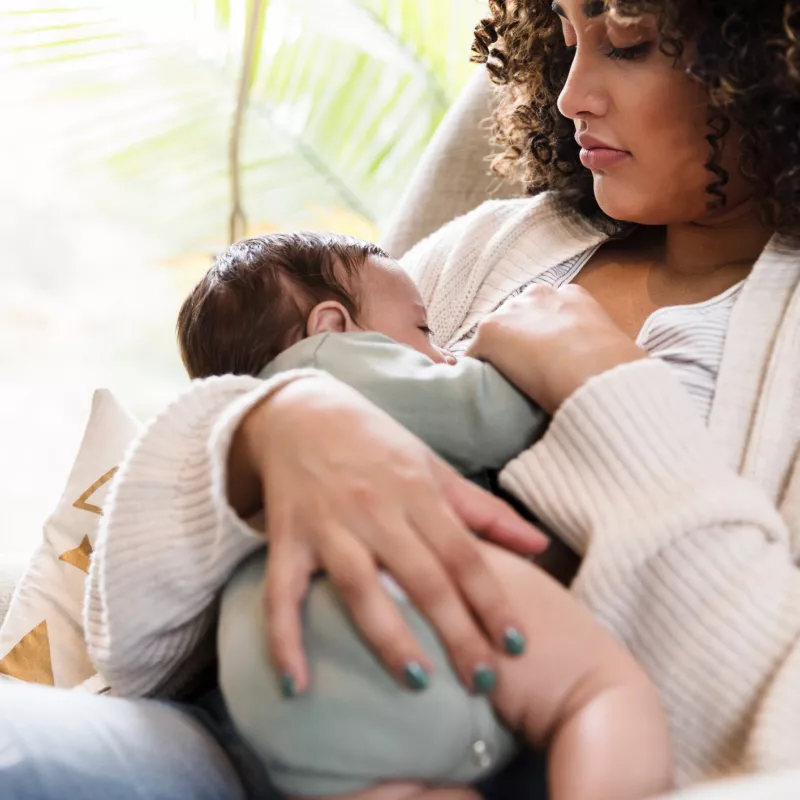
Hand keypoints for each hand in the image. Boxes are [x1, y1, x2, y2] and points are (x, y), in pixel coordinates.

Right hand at [228, 375, 548, 693]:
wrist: (299, 413)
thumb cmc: (374, 442)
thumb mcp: (432, 467)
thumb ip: (484, 511)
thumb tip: (539, 545)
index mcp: (417, 492)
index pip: (463, 553)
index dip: (493, 600)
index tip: (517, 644)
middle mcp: (375, 510)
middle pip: (422, 578)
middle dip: (456, 633)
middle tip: (483, 683)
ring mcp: (328, 526)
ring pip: (360, 588)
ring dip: (389, 638)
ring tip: (419, 683)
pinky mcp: (285, 539)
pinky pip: (282, 593)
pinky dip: (284, 639)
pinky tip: (295, 685)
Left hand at [466, 284, 645, 412]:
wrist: (597, 374)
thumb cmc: (617, 370)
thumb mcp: (615, 350)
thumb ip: (598, 350)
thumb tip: (604, 373)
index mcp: (573, 296)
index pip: (545, 311)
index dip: (542, 338)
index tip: (545, 360)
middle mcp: (539, 294)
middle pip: (515, 318)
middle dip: (516, 342)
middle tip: (524, 374)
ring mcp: (512, 311)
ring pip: (494, 337)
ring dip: (496, 357)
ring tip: (504, 386)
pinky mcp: (490, 330)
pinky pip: (473, 356)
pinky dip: (476, 373)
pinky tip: (484, 393)